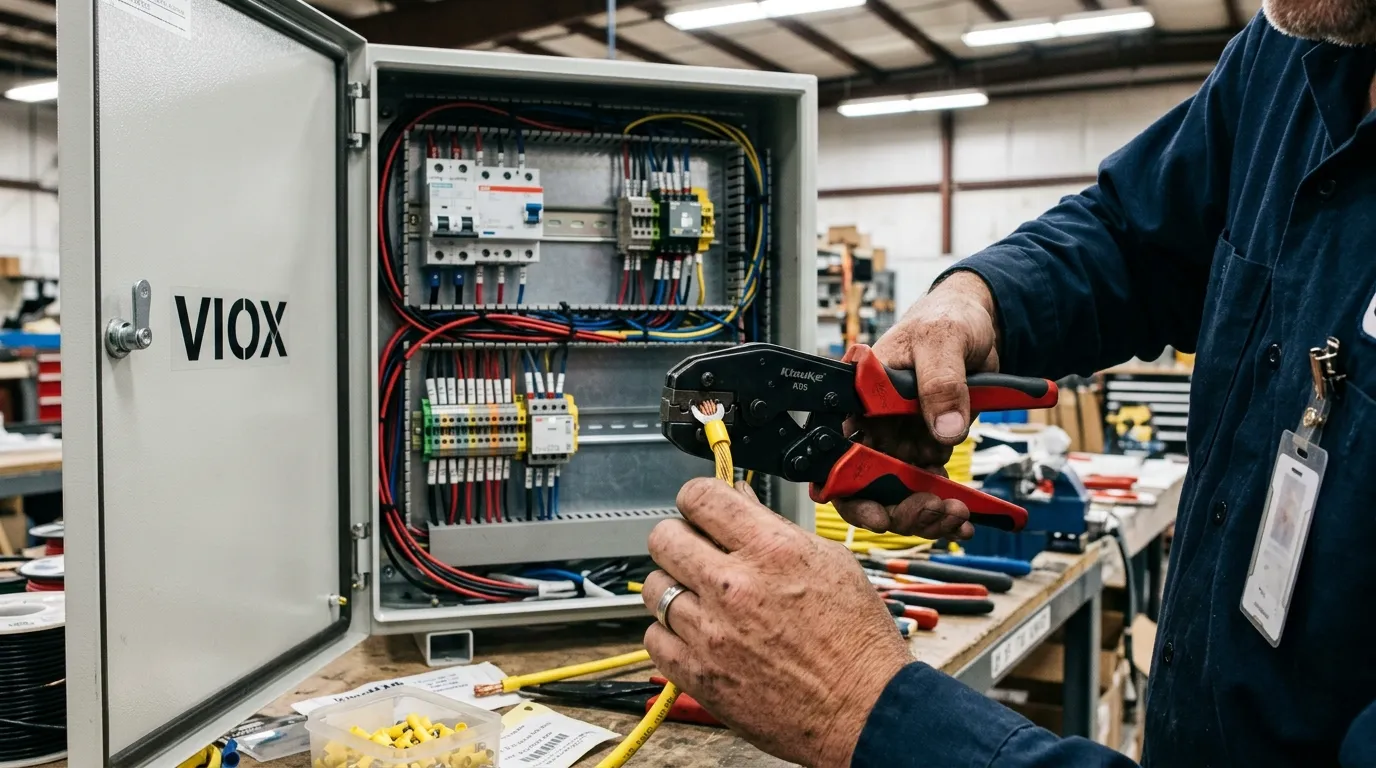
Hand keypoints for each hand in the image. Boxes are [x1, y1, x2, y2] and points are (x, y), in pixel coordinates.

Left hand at [642, 478, 911, 766]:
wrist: (866, 710)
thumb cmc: (857, 641)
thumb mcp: (831, 563)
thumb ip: (776, 527)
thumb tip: (739, 500)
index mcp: (772, 550)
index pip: (700, 496)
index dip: (696, 498)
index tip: (700, 509)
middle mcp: (735, 586)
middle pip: (664, 537)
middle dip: (679, 538)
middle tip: (697, 553)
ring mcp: (711, 633)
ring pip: (655, 587)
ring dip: (674, 586)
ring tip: (701, 598)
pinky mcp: (699, 675)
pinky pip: (654, 637)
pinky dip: (670, 632)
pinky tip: (696, 633)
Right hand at [837, 271, 999, 538]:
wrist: (979, 327)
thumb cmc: (947, 319)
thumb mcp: (942, 341)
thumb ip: (941, 383)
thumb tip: (943, 430)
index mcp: (859, 395)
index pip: (838, 450)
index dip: (851, 488)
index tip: (879, 511)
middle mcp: (873, 423)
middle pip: (865, 484)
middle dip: (898, 507)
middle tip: (932, 508)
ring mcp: (899, 439)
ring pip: (897, 494)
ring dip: (924, 511)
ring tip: (955, 510)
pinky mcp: (925, 448)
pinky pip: (925, 488)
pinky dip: (942, 506)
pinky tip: (962, 512)